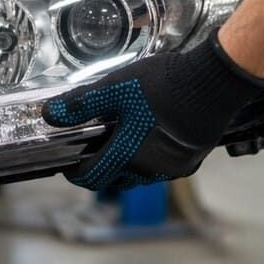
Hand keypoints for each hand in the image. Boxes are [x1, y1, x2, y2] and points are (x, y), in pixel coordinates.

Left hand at [41, 32, 263, 190]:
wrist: (214, 83)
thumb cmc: (165, 86)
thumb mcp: (114, 88)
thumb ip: (80, 104)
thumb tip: (50, 114)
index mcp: (129, 157)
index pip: (92, 178)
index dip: (75, 173)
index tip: (68, 164)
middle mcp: (151, 171)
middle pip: (115, 180)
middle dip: (99, 169)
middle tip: (91, 149)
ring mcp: (174, 168)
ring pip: (139, 176)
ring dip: (125, 165)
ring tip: (119, 140)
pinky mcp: (192, 161)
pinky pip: (162, 168)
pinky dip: (149, 159)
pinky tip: (149, 138)